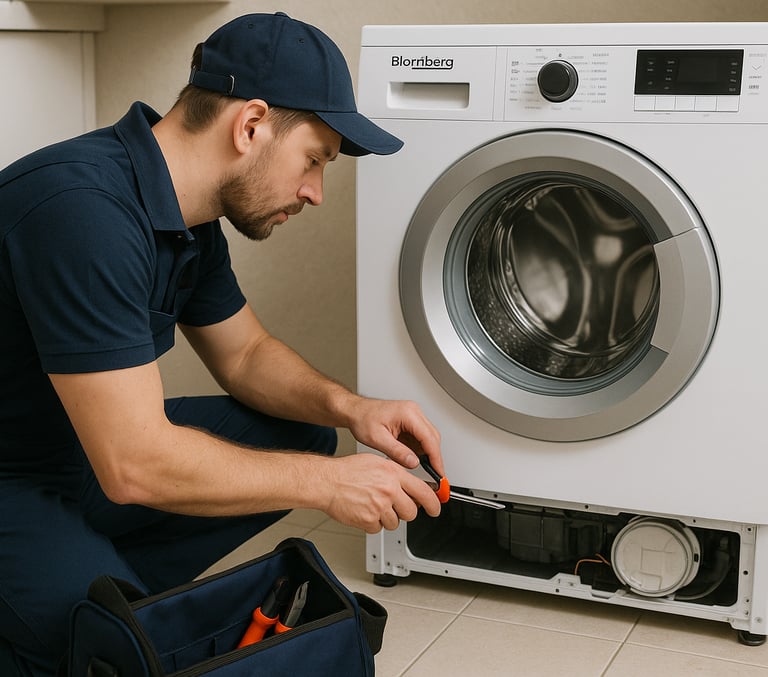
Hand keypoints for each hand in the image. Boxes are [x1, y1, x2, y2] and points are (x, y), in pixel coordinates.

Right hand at [321, 453, 440, 532]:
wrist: (328, 481)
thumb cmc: (348, 470)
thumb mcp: (377, 462)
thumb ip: (397, 474)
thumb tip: (413, 486)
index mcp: (393, 474)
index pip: (423, 491)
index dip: (433, 503)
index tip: (436, 507)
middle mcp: (389, 490)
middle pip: (411, 512)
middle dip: (406, 512)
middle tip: (397, 507)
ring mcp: (379, 507)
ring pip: (395, 522)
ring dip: (387, 517)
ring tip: (373, 505)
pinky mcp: (369, 520)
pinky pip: (379, 528)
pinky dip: (373, 523)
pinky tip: (365, 511)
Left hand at [347, 397, 443, 475]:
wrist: (355, 411)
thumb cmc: (362, 419)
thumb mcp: (377, 439)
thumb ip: (397, 452)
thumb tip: (413, 463)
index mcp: (408, 413)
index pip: (429, 438)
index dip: (436, 458)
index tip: (439, 472)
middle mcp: (414, 412)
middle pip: (433, 437)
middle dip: (434, 457)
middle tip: (435, 475)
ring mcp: (413, 416)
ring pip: (429, 438)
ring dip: (426, 454)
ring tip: (421, 469)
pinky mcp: (410, 422)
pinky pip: (421, 438)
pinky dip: (419, 450)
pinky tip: (412, 459)